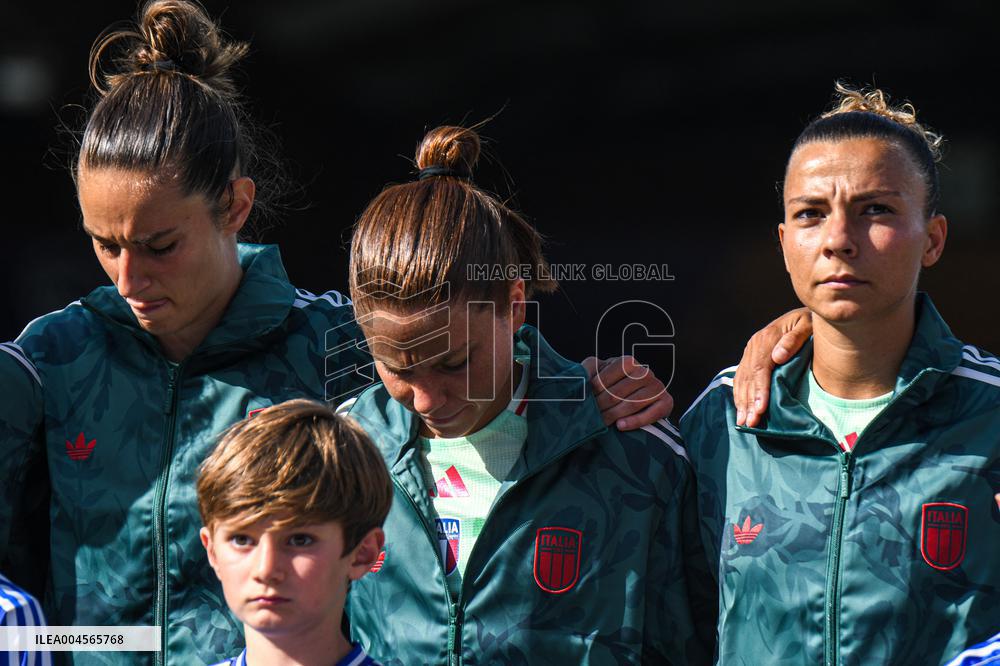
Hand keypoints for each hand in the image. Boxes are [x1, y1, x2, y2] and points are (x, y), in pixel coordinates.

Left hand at [582, 355, 672, 430]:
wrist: (641, 399)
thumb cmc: (615, 386)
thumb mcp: (602, 374)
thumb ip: (589, 370)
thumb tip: (579, 374)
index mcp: (628, 362)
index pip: (606, 377)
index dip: (593, 391)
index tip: (584, 401)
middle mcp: (645, 372)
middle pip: (617, 393)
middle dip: (601, 406)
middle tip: (590, 417)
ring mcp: (657, 387)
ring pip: (632, 403)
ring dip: (614, 415)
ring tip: (601, 423)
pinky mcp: (667, 402)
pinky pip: (651, 414)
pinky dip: (634, 421)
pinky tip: (620, 426)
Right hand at [734, 308, 811, 426]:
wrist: (806, 314)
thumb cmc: (812, 322)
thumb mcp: (808, 325)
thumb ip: (794, 339)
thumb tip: (777, 357)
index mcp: (767, 337)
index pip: (760, 368)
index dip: (760, 390)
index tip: (760, 409)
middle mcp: (754, 344)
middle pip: (748, 377)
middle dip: (748, 402)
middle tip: (750, 423)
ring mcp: (750, 350)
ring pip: (742, 378)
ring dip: (741, 401)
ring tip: (742, 421)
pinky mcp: (750, 355)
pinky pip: (741, 376)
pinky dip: (739, 393)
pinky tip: (740, 407)